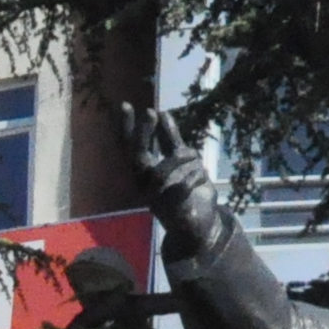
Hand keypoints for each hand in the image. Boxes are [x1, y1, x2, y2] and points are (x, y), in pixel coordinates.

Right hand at [121, 101, 218, 230]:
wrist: (201, 224)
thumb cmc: (189, 190)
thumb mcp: (181, 159)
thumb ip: (170, 139)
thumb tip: (162, 112)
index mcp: (144, 174)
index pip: (130, 148)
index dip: (127, 128)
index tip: (126, 105)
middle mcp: (145, 185)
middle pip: (138, 157)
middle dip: (143, 134)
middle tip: (151, 112)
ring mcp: (157, 198)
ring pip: (161, 172)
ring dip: (181, 159)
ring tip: (195, 157)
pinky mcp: (173, 210)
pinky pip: (180, 189)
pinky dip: (193, 178)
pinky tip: (202, 175)